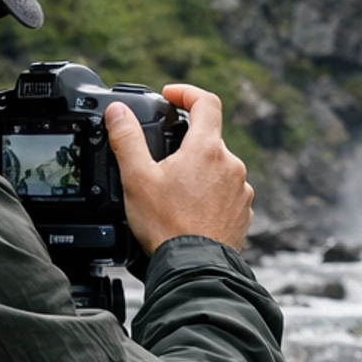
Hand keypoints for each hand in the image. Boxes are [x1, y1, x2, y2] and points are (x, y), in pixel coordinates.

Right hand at [104, 84, 253, 253]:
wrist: (195, 269)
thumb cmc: (167, 226)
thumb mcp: (136, 178)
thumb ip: (126, 139)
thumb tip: (117, 112)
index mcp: (207, 149)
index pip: (206, 102)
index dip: (186, 93)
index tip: (170, 96)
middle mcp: (231, 166)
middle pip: (210, 139)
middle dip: (186, 144)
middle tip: (162, 161)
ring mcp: (241, 191)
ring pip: (219, 169)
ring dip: (199, 173)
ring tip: (175, 193)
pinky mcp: (243, 214)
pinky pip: (227, 195)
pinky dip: (210, 196)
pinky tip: (190, 212)